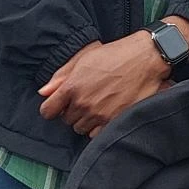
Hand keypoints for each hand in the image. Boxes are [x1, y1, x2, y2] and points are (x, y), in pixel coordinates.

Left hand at [39, 31, 171, 135]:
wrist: (145, 59)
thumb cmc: (115, 55)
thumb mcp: (84, 59)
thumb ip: (61, 76)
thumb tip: (44, 92)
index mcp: (72, 87)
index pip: (47, 111)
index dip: (51, 108)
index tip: (57, 106)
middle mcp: (83, 103)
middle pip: (66, 120)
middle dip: (72, 111)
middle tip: (85, 99)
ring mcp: (99, 114)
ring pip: (80, 128)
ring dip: (85, 120)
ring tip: (97, 105)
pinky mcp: (114, 121)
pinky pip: (96, 134)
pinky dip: (97, 127)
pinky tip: (105, 113)